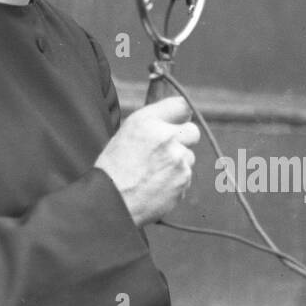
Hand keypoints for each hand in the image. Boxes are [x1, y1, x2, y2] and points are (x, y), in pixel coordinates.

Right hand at [95, 95, 199, 226]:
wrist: (112, 200)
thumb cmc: (114, 167)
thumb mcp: (127, 133)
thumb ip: (153, 123)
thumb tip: (175, 119)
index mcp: (147, 121)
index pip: (181, 105)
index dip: (180, 114)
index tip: (178, 120)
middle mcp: (166, 137)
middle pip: (192, 131)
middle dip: (184, 139)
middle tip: (167, 150)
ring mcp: (178, 159)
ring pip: (189, 157)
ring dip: (178, 163)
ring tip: (153, 173)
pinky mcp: (184, 180)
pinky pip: (186, 177)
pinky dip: (175, 181)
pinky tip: (156, 185)